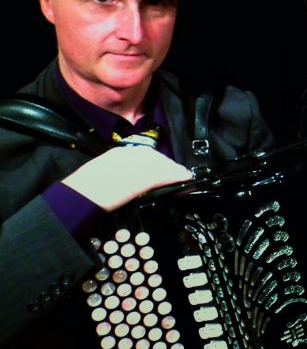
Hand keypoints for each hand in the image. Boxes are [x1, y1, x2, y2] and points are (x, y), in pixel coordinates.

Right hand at [62, 145, 193, 211]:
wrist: (80, 195)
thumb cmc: (84, 188)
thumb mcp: (100, 171)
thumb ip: (116, 170)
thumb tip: (126, 176)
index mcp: (119, 153)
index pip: (145, 153)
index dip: (158, 160)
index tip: (166, 165)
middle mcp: (130, 156)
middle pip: (156, 158)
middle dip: (168, 165)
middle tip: (178, 171)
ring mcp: (136, 167)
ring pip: (162, 166)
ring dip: (175, 171)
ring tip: (184, 176)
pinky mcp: (141, 180)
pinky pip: (163, 177)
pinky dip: (176, 178)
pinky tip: (185, 180)